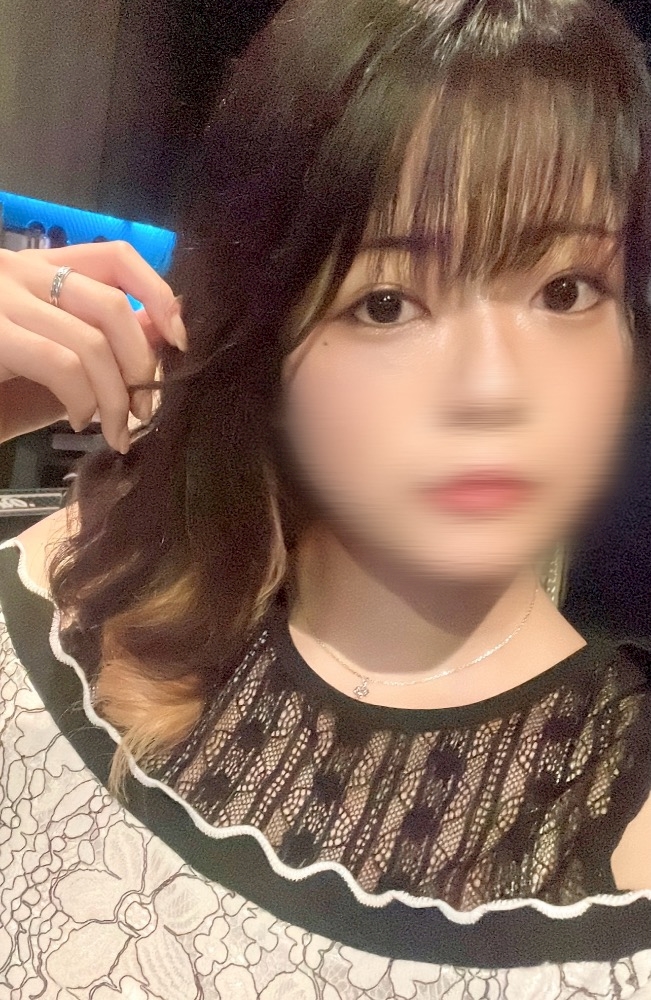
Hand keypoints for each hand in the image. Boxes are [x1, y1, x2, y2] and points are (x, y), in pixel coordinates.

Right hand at [0, 241, 185, 452]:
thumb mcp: (59, 364)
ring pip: (93, 341)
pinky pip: (62, 363)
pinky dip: (83, 400)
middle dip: (142, 367)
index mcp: (42, 271)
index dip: (159, 294)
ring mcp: (2, 298)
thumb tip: (164, 336)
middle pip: (114, 305)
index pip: (117, 256)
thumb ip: (104, 346)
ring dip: (116, 398)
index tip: (180, 340)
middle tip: (144, 411)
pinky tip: (77, 421)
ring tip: (116, 431)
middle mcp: (21, 271)